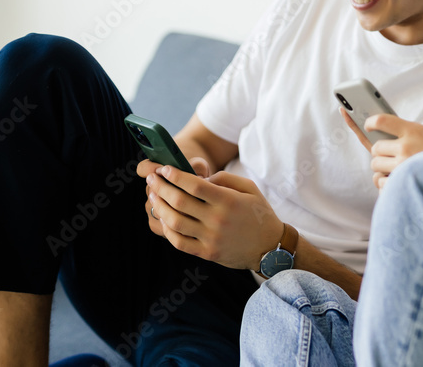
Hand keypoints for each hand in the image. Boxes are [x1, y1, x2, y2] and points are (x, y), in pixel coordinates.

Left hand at [139, 162, 283, 269]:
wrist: (270, 247)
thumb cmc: (259, 213)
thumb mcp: (249, 187)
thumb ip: (224, 178)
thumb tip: (198, 179)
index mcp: (228, 200)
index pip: (194, 185)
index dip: (175, 175)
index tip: (164, 169)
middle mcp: (217, 220)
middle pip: (179, 202)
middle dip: (161, 187)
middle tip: (152, 179)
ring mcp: (211, 238)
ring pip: (174, 222)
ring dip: (159, 207)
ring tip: (153, 197)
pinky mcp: (207, 253)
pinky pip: (179, 242)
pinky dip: (166, 229)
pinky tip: (162, 218)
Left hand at [341, 109, 422, 189]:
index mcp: (414, 130)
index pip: (381, 120)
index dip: (370, 122)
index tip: (369, 125)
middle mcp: (405, 146)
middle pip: (375, 147)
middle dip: (379, 153)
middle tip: (388, 156)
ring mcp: (402, 166)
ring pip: (375, 166)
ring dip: (381, 169)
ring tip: (392, 171)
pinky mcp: (401, 185)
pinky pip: (380, 183)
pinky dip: (385, 185)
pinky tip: (395, 184)